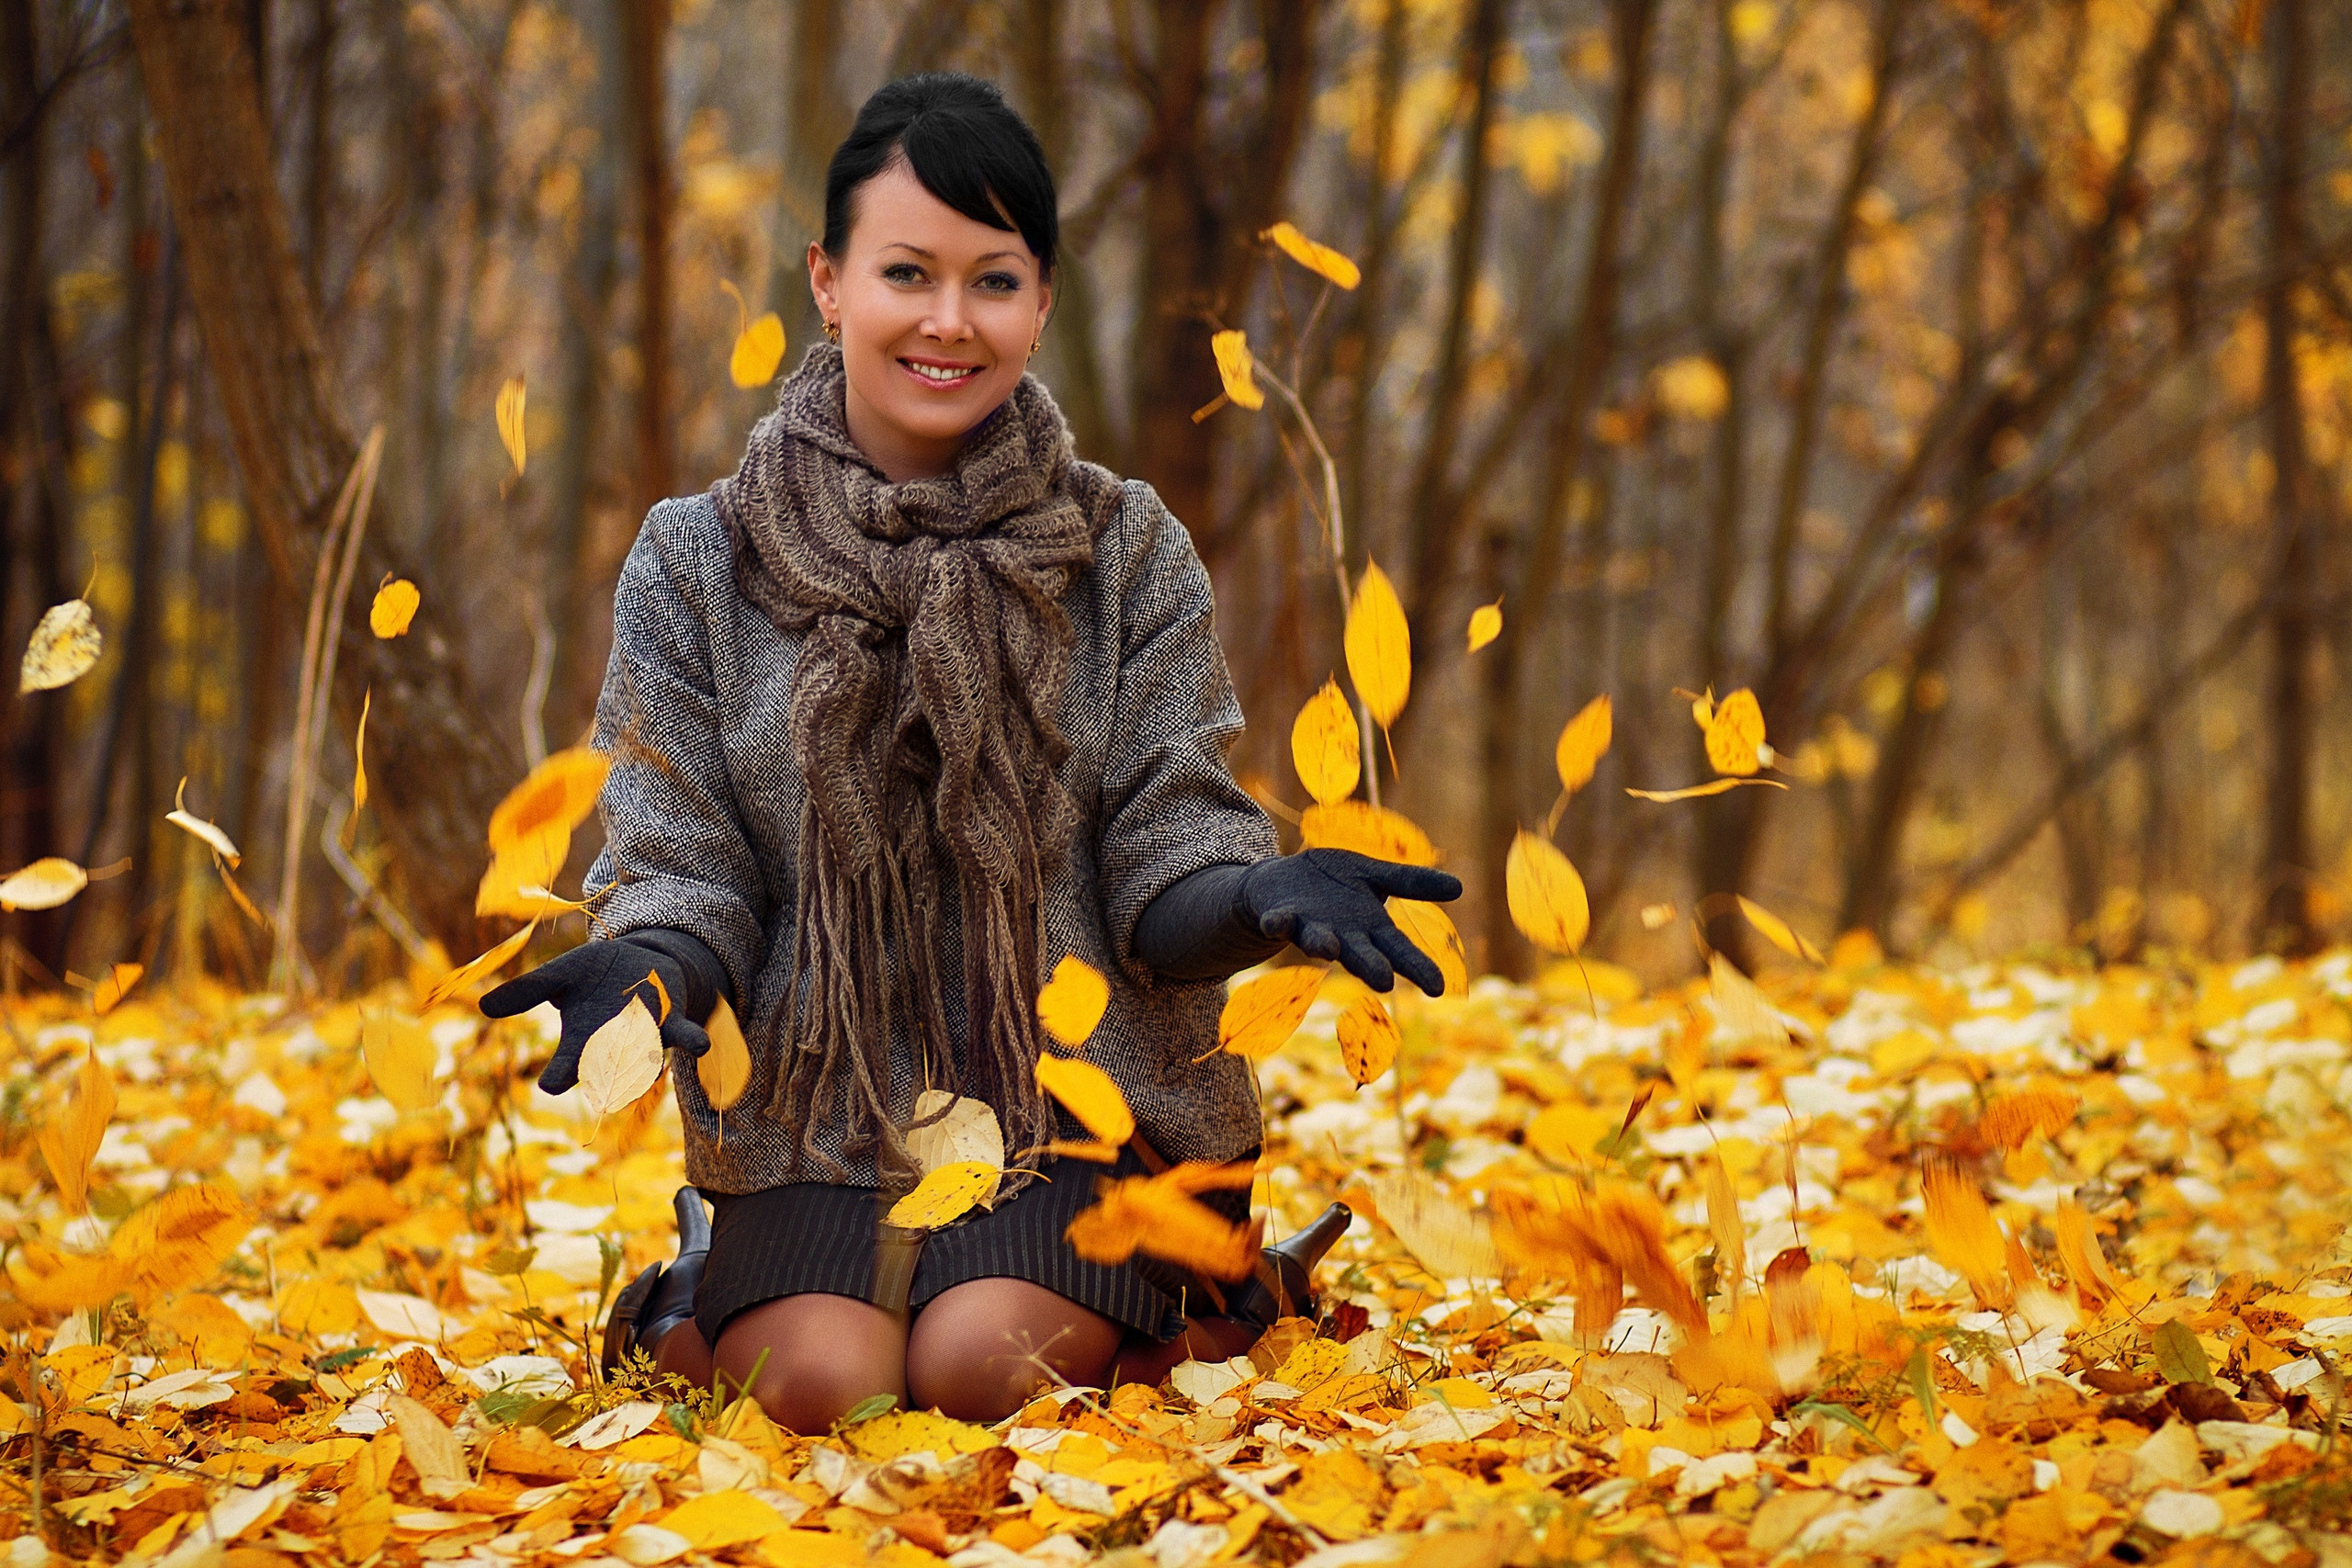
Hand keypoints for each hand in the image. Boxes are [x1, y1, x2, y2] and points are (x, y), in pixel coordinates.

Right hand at [480, 933, 715, 1094]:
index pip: (568, 1063)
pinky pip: (684, 1035)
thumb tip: (481, 1008)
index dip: (561, 1073)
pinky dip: (692, 1041)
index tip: (550, 1084)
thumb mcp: (561, 975)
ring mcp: (646, 1037)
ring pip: (646, 1057)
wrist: (641, 963)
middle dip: (605, 1078)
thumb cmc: (596, 976)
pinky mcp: (673, 1023)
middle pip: (607, 1069)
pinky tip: (702, 1047)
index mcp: (582, 1039)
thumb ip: (529, 990)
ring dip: (649, 1061)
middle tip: (600, 1091)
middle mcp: (614, 1046)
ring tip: (651, 1067)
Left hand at [1238, 849, 1463, 995]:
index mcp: (1370, 928)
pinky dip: (1278, 923)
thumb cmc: (1333, 884)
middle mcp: (1342, 936)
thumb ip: (1410, 883)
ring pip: (1318, 940)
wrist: (1281, 882)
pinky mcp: (1280, 917)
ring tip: (1329, 948)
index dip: (1418, 967)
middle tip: (1384, 982)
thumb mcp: (1374, 876)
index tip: (1438, 989)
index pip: (1399, 950)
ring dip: (1321, 944)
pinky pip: (1279, 922)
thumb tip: (1460, 887)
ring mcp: (1310, 928)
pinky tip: (1277, 922)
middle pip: (1360, 954)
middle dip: (1370, 966)